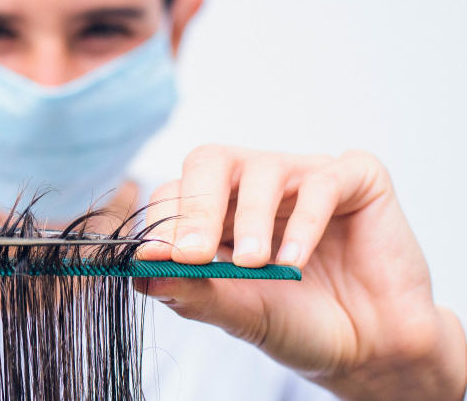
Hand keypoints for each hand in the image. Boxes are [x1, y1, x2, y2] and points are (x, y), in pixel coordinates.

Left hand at [135, 145, 466, 399]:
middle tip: (194, 253)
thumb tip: (139, 270)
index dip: (165, 220)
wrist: (370, 350)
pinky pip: (322, 181)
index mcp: (218, 211)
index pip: (175, 192)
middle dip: (196, 206)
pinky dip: (305, 221)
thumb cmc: (298, 324)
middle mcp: (256, 185)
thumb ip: (190, 289)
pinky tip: (296, 262)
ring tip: (255, 264)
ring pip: (263, 167)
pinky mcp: (355, 178)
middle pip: (210, 160)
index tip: (163, 258)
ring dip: (251, 219)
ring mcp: (304, 177)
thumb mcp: (236, 312)